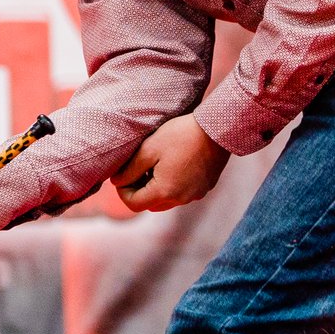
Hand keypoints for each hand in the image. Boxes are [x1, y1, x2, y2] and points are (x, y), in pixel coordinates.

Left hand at [112, 115, 228, 212]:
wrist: (217, 128)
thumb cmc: (181, 135)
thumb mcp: (149, 149)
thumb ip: (130, 169)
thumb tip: (117, 182)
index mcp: (165, 192)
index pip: (133, 204)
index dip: (123, 191)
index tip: (123, 174)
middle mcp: (181, 199)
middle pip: (150, 204)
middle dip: (139, 190)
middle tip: (138, 168)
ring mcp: (195, 195)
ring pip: (166, 201)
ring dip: (156, 189)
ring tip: (155, 165)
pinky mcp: (205, 188)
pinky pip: (182, 194)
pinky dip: (172, 185)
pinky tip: (173, 164)